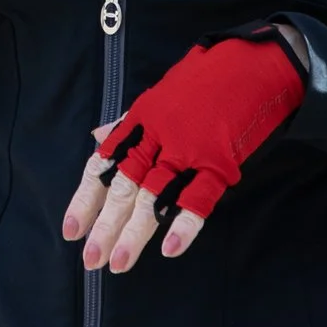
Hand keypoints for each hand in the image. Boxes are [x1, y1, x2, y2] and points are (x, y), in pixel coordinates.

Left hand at [61, 31, 306, 273]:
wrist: (255, 62)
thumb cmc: (209, 79)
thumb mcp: (162, 95)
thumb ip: (129, 124)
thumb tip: (96, 138)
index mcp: (140, 121)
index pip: (103, 165)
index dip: (86, 198)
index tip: (72, 230)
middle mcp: (157, 136)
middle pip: (123, 185)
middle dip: (105, 225)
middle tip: (91, 259)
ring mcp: (188, 148)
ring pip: (153, 196)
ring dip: (134, 233)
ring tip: (118, 263)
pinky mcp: (220, 159)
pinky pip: (198, 197)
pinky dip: (184, 223)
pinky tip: (170, 248)